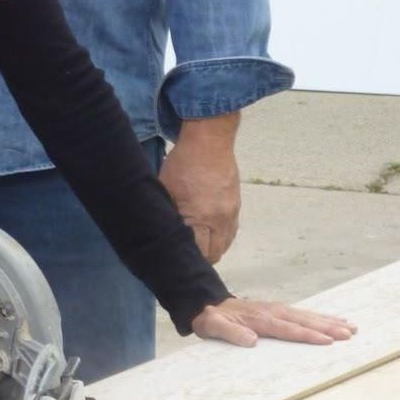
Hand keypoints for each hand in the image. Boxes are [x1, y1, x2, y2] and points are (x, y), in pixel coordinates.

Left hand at [159, 112, 240, 262]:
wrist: (210, 142)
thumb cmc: (183, 163)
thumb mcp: (167, 189)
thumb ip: (168, 214)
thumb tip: (162, 232)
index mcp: (200, 217)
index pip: (198, 253)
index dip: (187, 258)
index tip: (176, 257)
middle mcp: (220, 221)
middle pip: (214, 255)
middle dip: (200, 257)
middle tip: (185, 251)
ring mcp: (231, 214)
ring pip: (225, 245)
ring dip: (212, 248)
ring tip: (196, 242)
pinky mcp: (237, 207)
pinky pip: (231, 232)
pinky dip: (220, 237)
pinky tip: (208, 231)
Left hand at [192, 297, 357, 346]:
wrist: (207, 303)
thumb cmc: (212, 319)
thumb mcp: (213, 326)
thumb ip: (230, 332)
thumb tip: (252, 340)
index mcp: (259, 319)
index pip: (287, 328)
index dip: (307, 335)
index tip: (327, 340)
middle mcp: (271, 311)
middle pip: (303, 320)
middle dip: (327, 327)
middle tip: (350, 334)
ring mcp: (276, 309)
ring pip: (306, 316)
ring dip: (328, 321)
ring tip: (351, 327)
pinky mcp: (278, 310)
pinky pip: (302, 314)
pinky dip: (319, 317)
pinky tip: (334, 320)